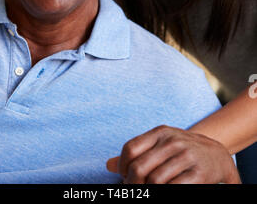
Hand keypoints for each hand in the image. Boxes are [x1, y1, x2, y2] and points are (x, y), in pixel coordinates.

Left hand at [107, 125, 240, 183]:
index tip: (124, 176)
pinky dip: (161, 192)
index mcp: (160, 132)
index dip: (122, 166)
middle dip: (132, 183)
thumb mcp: (159, 144)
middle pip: (139, 166)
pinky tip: (161, 191)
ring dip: (146, 190)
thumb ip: (137, 152)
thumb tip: (108, 165)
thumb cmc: (181, 150)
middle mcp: (172, 141)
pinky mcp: (198, 173)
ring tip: (146, 190)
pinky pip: (172, 187)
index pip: (130, 148)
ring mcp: (186, 156)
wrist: (216, 155)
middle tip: (133, 188)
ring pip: (154, 180)